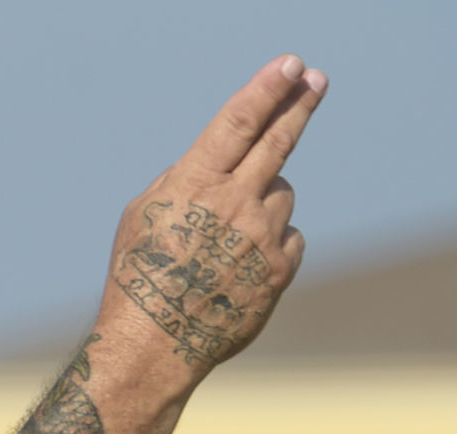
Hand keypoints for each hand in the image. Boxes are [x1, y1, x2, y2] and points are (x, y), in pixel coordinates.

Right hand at [96, 54, 326, 387]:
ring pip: (282, 193)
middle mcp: (234, 202)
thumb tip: (221, 164)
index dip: (267, 89)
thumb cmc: (140, 276)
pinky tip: (240, 266)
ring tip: (228, 237)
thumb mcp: (143, 214)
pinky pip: (289, 237)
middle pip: (279, 140)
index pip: (240, 120)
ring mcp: (261, 236)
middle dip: (298, 105)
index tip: (290, 66)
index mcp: (195, 182)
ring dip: (264, 201)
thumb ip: (184, 179)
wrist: (156, 344)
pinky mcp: (278, 270)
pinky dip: (272, 243)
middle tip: (316, 81)